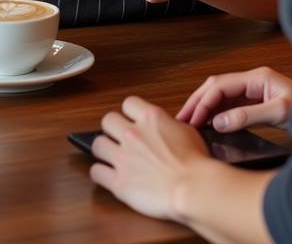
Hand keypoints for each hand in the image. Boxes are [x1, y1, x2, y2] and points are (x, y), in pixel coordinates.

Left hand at [90, 96, 211, 221]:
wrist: (192, 187)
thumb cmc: (195, 162)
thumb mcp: (186, 130)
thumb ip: (167, 124)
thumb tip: (162, 127)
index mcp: (150, 117)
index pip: (128, 103)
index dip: (130, 112)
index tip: (131, 119)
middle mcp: (133, 134)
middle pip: (108, 120)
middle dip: (113, 127)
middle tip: (119, 136)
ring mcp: (123, 157)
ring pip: (98, 144)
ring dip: (103, 148)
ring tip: (110, 154)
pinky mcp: (118, 182)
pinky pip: (96, 171)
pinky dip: (100, 172)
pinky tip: (107, 174)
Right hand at [176, 66, 291, 130]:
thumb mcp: (279, 113)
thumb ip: (248, 116)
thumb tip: (219, 121)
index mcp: (257, 77)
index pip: (220, 85)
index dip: (203, 101)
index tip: (192, 118)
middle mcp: (253, 80)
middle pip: (216, 86)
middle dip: (197, 100)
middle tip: (181, 119)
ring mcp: (254, 90)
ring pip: (220, 94)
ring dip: (204, 106)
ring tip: (189, 122)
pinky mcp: (256, 101)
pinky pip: (229, 104)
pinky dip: (215, 112)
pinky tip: (207, 123)